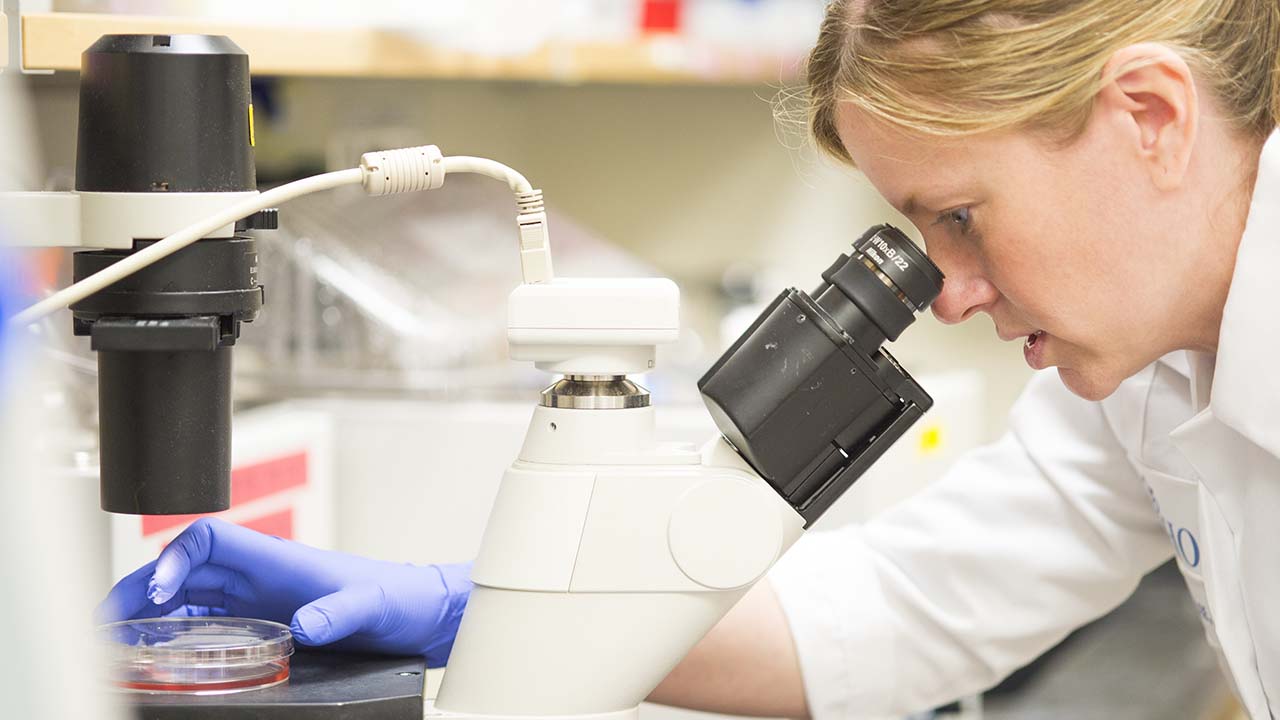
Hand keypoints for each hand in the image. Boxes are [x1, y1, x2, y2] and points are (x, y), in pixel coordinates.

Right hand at [96, 518, 472, 665]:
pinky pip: (205, 621)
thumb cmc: (397, 597)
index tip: (161, 593)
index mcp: (276, 557)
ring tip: (114, 639)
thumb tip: (308, 626)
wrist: (417, 612)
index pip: (209, 540)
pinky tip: (156, 650)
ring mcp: (258, 597)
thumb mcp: (371, 604)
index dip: (175, 558)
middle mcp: (259, 574)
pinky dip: (174, 632)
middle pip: (183, 569)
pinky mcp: (263, 620)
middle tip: (105, 623)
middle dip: (141, 589)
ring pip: (186, 596)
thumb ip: (340, 611)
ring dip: (149, 613)